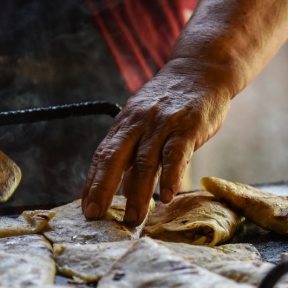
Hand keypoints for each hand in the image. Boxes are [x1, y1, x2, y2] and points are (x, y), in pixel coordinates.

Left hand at [81, 58, 230, 225]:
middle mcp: (138, 123)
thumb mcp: (144, 120)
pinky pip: (176, 154)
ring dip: (137, 193)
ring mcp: (162, 124)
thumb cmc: (172, 101)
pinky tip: (166, 196)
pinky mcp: (187, 126)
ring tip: (134, 219)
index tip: (86, 209)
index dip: (92, 183)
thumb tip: (121, 186)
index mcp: (125, 124)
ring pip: (145, 161)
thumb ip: (133, 151)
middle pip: (114, 159)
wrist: (202, 69)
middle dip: (102, 189)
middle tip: (97, 217)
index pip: (102, 156)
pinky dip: (170, 176)